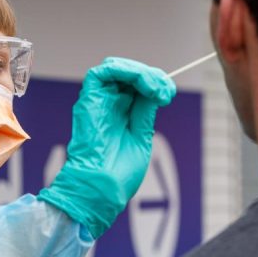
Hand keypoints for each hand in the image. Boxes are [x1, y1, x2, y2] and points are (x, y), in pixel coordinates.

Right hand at [38, 57, 176, 238]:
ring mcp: (97, 102)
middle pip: (128, 73)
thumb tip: (156, 91)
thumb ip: (144, 112)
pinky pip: (100, 73)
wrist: (102, 188)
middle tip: (165, 90)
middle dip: (151, 75)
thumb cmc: (119, 173)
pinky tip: (143, 86)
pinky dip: (124, 70)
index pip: (137, 85)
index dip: (155, 82)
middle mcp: (108, 104)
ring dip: (140, 72)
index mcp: (121, 114)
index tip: (169, 93)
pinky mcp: (88, 101)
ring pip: (115, 67)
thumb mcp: (141, 136)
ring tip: (156, 89)